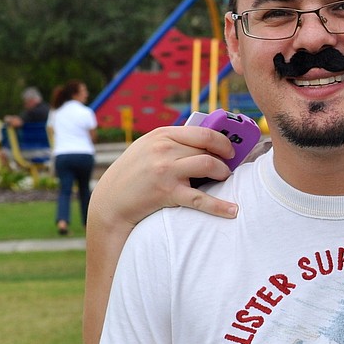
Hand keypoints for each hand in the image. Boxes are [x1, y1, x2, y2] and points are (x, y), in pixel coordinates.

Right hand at [91, 123, 240, 230]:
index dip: (222, 141)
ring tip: (225, 180)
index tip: (229, 150)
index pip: (203, 132)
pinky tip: (233, 211)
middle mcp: (164, 149)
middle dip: (224, 159)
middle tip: (229, 168)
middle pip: (208, 149)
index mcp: (162, 135)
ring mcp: (166, 171)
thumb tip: (206, 143)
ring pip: (208, 166)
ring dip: (223, 173)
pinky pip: (201, 199)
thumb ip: (172, 143)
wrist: (111, 202)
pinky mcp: (167, 193)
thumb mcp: (148, 149)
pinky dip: (220, 206)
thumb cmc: (133, 174)